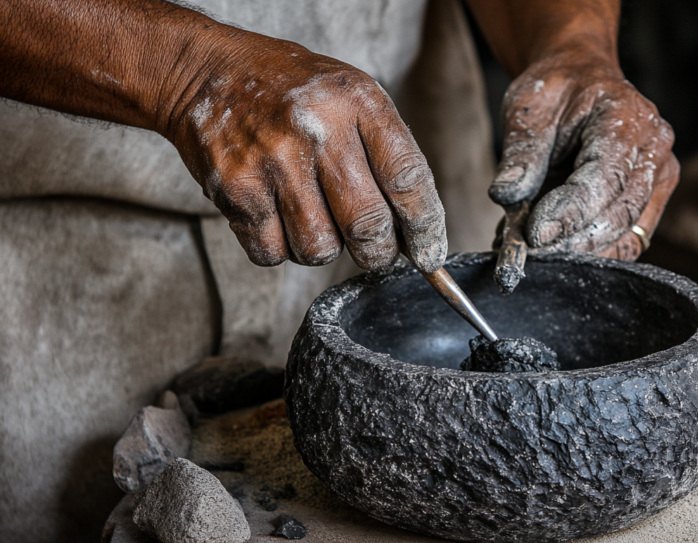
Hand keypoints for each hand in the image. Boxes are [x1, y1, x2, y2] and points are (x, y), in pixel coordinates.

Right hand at [165, 37, 446, 271]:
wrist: (207, 72)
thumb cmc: (293, 92)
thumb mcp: (353, 96)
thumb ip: (388, 153)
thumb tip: (416, 233)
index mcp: (357, 101)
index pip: (408, 178)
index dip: (425, 226)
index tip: (429, 254)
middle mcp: (317, 129)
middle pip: (367, 225)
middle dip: (379, 252)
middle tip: (375, 250)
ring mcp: (273, 161)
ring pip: (321, 249)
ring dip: (326, 248)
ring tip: (315, 216)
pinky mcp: (235, 190)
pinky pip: (274, 253)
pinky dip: (281, 248)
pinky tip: (279, 216)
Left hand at [488, 50, 678, 260]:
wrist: (581, 83)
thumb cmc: (557, 92)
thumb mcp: (529, 109)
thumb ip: (521, 153)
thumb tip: (505, 194)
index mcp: (628, 116)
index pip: (606, 176)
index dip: (571, 211)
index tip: (535, 234)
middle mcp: (654, 149)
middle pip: (621, 213)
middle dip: (573, 241)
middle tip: (530, 252)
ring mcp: (659, 179)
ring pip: (627, 236)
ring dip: (580, 252)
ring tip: (535, 252)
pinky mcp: (652, 203)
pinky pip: (627, 242)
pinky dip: (590, 253)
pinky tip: (555, 249)